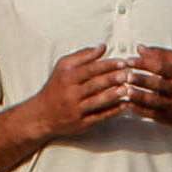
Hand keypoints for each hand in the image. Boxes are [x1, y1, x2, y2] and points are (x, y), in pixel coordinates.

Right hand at [24, 45, 141, 146]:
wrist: (42, 115)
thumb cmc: (56, 87)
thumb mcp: (63, 67)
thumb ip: (83, 56)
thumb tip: (103, 47)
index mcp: (67, 77)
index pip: (90, 69)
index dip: (108, 65)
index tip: (123, 62)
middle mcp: (71, 93)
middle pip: (96, 84)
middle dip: (114, 78)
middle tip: (130, 74)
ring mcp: (76, 110)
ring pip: (98, 101)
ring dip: (115, 95)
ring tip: (129, 89)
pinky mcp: (81, 124)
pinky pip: (100, 116)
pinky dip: (113, 111)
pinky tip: (125, 106)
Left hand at [113, 44, 171, 129]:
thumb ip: (159, 54)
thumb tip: (139, 48)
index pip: (160, 66)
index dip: (143, 63)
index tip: (128, 60)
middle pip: (158, 84)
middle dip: (140, 79)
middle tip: (125, 75)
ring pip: (154, 101)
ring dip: (138, 96)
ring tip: (125, 90)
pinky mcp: (168, 117)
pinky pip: (151, 114)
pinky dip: (138, 109)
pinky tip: (127, 104)